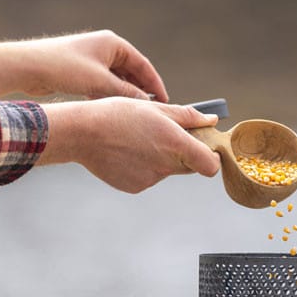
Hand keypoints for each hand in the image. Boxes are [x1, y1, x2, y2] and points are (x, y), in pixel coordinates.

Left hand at [0, 30, 167, 101]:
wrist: (31, 67)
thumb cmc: (65, 68)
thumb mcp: (101, 83)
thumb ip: (126, 94)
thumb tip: (147, 106)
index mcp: (113, 44)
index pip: (143, 66)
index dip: (156, 85)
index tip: (166, 103)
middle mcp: (104, 50)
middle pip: (132, 75)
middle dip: (142, 94)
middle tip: (153, 114)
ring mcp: (93, 62)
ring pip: (118, 84)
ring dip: (126, 99)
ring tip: (135, 118)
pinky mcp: (82, 74)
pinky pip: (104, 88)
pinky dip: (111, 100)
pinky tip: (114, 115)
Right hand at [38, 98, 220, 192]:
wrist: (84, 133)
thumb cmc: (119, 115)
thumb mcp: (156, 109)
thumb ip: (188, 117)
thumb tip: (211, 121)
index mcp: (175, 145)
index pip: (210, 166)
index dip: (212, 159)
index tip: (207, 150)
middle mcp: (166, 167)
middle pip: (189, 167)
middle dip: (184, 154)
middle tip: (166, 137)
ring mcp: (151, 180)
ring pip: (166, 171)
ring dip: (160, 159)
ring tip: (137, 141)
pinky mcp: (136, 187)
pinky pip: (148, 177)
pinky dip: (143, 167)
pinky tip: (127, 153)